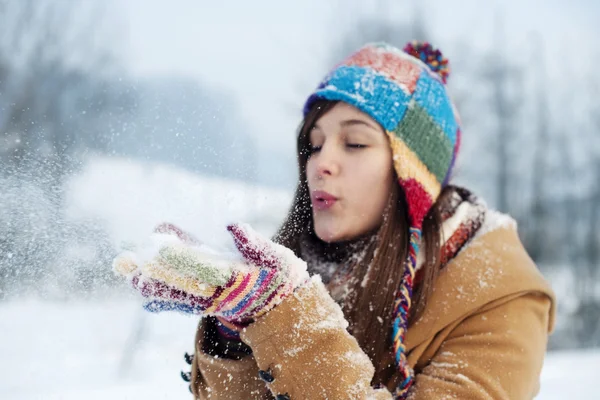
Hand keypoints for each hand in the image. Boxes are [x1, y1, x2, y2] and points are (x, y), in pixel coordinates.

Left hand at [113, 222, 309, 323]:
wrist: (284, 311)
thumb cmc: (283, 279)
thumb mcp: (277, 258)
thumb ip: (256, 244)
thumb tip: (233, 226)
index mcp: (236, 278)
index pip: (203, 266)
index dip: (181, 255)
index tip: (159, 244)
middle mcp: (219, 293)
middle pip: (180, 282)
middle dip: (153, 271)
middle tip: (125, 261)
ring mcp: (212, 301)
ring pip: (178, 295)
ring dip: (152, 285)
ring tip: (127, 272)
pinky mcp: (210, 306)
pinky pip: (184, 305)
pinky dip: (164, 302)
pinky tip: (145, 298)